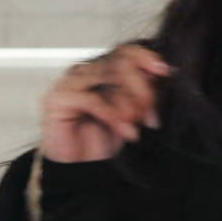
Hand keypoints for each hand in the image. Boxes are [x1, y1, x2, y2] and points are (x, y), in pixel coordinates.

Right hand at [40, 45, 173, 162]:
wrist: (81, 169)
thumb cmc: (102, 140)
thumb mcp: (131, 112)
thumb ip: (142, 91)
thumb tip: (162, 72)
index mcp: (101, 70)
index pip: (124, 51)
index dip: (145, 57)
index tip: (164, 71)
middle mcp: (84, 71)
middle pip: (119, 63)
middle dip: (141, 89)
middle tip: (150, 115)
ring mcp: (69, 82)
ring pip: (107, 77)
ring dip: (129, 103)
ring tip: (136, 125)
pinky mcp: (57, 99)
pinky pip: (92, 99)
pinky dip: (113, 115)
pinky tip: (125, 130)